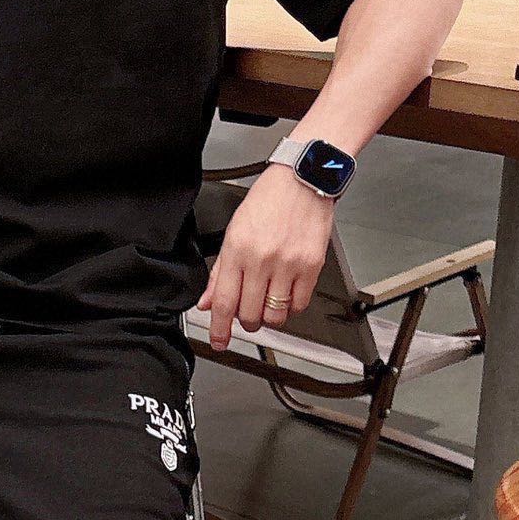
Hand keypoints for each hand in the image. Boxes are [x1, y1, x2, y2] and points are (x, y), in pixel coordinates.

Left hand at [198, 162, 335, 352]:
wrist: (303, 178)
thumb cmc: (269, 200)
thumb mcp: (234, 231)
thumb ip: (220, 270)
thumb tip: (207, 301)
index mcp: (237, 250)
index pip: (223, 301)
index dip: (218, 328)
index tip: (219, 341)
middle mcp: (262, 259)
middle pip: (249, 314)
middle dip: (245, 323)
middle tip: (246, 316)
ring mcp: (288, 264)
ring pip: (275, 315)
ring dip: (269, 318)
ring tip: (267, 305)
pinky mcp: (311, 266)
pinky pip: (299, 305)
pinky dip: (290, 308)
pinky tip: (286, 295)